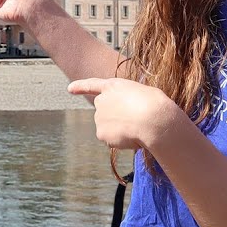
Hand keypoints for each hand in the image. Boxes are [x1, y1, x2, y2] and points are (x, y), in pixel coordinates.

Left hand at [67, 77, 181, 151]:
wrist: (153, 119)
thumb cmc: (156, 105)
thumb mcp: (144, 95)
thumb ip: (131, 102)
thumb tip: (128, 119)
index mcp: (114, 86)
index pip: (93, 85)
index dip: (81, 87)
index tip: (69, 89)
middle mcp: (102, 100)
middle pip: (105, 113)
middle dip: (116, 119)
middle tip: (135, 122)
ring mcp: (99, 116)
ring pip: (109, 128)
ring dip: (120, 131)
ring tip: (137, 128)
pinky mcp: (100, 132)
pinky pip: (111, 140)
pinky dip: (121, 142)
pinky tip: (133, 137)